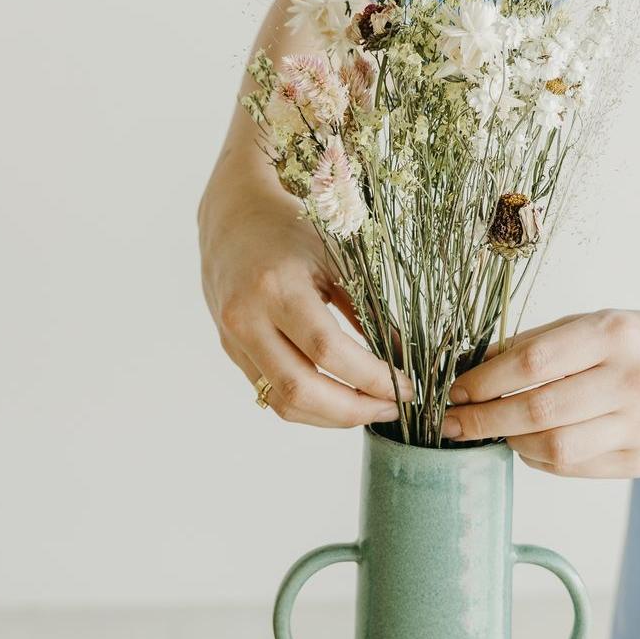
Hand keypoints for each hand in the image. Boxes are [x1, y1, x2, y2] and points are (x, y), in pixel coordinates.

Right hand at [200, 192, 407, 427]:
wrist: (232, 220)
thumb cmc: (290, 231)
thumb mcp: (336, 258)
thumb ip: (369, 310)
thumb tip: (407, 358)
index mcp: (276, 286)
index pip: (327, 349)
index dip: (371, 377)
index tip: (406, 387)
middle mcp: (247, 318)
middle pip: (300, 389)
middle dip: (354, 410)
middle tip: (393, 409)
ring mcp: (234, 340)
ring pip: (283, 404)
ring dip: (332, 418)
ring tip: (371, 409)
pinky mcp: (232, 352)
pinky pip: (271, 394)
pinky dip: (311, 407)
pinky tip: (341, 399)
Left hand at [442, 309, 639, 476]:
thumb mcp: (596, 324)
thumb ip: (538, 342)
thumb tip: (476, 366)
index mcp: (614, 335)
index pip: (532, 363)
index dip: (485, 381)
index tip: (456, 390)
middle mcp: (630, 381)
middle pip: (538, 410)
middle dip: (484, 419)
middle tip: (452, 423)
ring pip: (554, 447)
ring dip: (510, 441)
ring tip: (493, 430)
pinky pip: (574, 467)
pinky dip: (539, 458)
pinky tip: (526, 443)